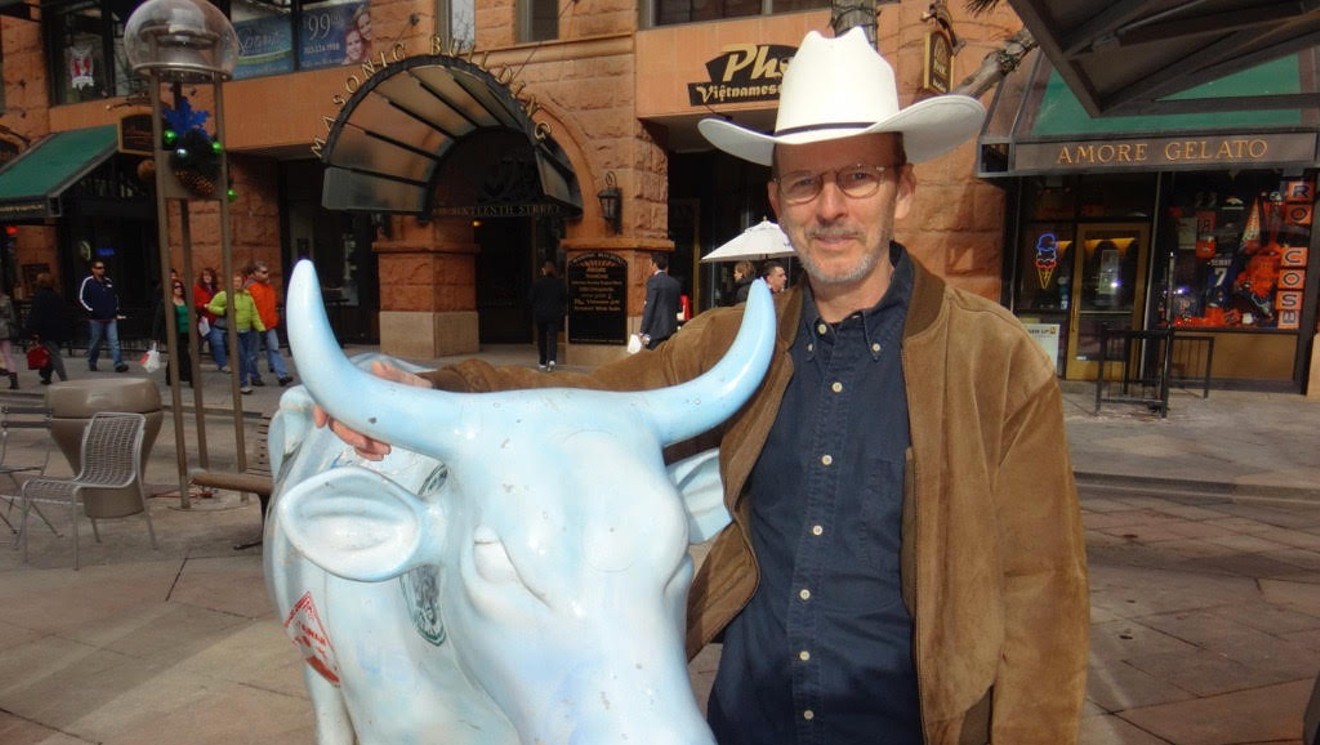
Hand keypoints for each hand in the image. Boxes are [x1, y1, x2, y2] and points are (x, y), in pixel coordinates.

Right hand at [311, 359, 431, 460]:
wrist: (428, 400)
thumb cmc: (416, 387)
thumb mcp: (410, 380)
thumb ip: (395, 375)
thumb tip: (378, 368)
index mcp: (360, 386)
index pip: (333, 395)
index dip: (322, 407)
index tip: (322, 422)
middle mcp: (357, 403)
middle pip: (339, 421)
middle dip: (350, 435)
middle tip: (367, 442)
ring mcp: (362, 418)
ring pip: (350, 434)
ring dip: (362, 446)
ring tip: (384, 449)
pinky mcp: (371, 432)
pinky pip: (361, 445)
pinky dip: (367, 452)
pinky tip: (379, 454)